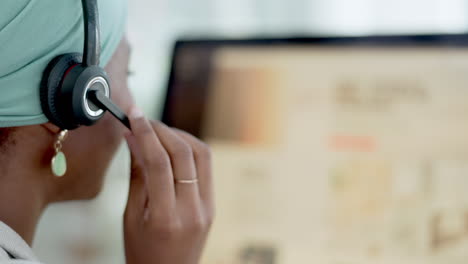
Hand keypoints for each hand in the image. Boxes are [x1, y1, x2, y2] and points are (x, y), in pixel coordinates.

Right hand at [123, 107, 213, 263]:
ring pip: (201, 154)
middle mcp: (193, 210)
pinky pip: (205, 166)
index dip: (146, 134)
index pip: (159, 164)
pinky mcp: (213, 203)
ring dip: (179, 136)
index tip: (134, 116)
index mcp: (167, 218)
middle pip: (184, 154)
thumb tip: (134, 138)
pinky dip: (190, 149)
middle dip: (162, 130)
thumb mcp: (131, 217)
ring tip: (157, 131)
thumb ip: (137, 176)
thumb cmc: (143, 252)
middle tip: (143, 120)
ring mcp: (208, 207)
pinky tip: (173, 147)